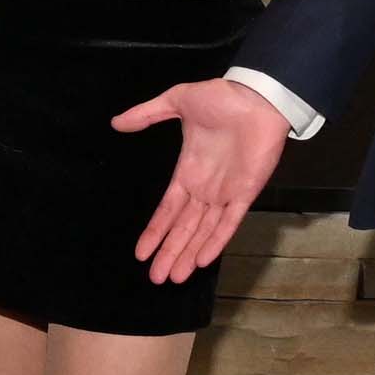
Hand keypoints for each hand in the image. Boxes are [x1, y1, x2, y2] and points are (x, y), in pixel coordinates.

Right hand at [109, 77, 291, 285]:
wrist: (258, 95)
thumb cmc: (221, 98)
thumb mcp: (177, 101)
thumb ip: (147, 114)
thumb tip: (116, 122)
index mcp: (189, 172)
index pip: (168, 210)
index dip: (155, 231)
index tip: (141, 253)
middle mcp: (205, 188)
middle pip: (183, 228)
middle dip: (169, 252)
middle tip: (155, 278)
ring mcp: (226, 192)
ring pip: (203, 231)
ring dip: (188, 253)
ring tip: (174, 277)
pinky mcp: (246, 192)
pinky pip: (229, 222)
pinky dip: (216, 241)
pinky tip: (202, 260)